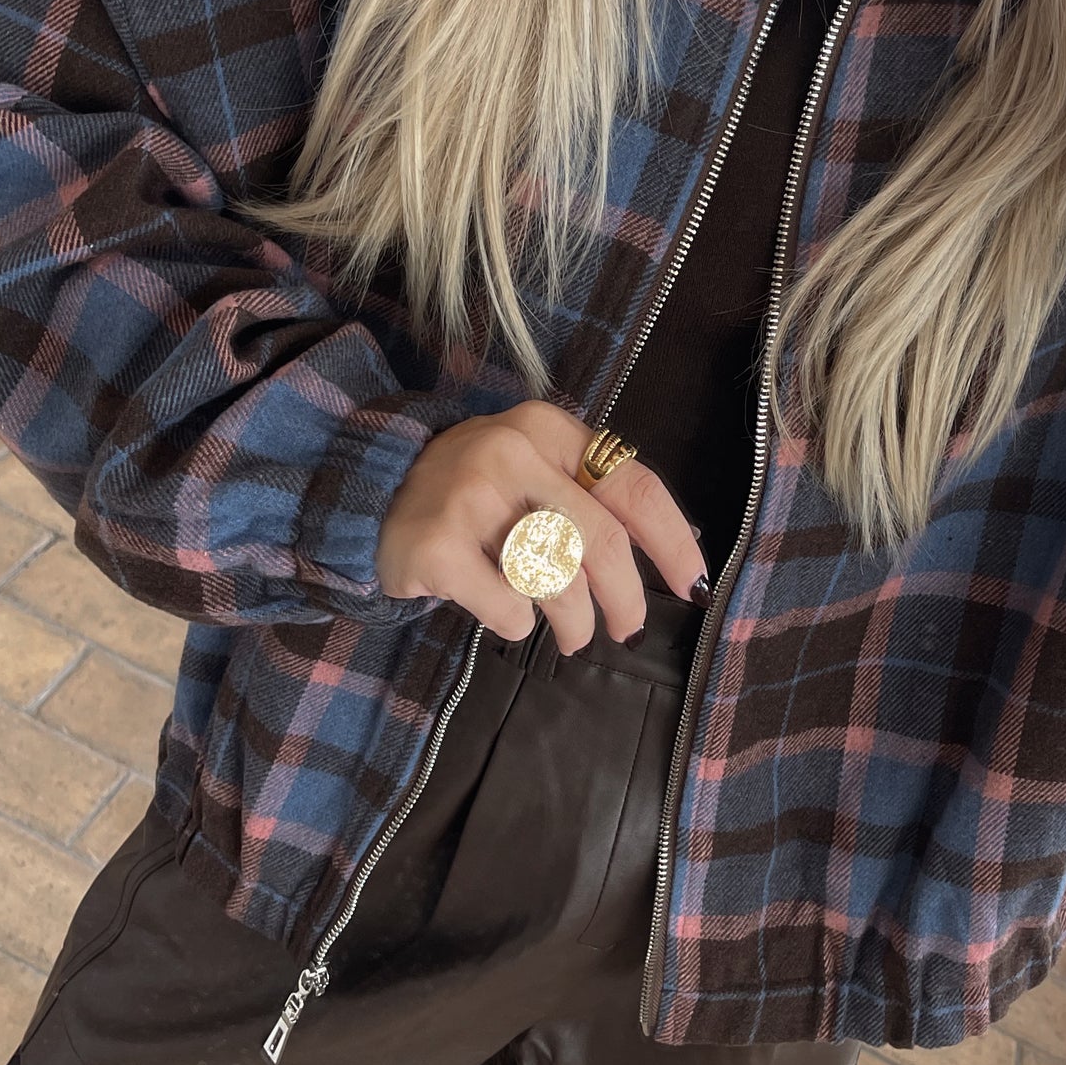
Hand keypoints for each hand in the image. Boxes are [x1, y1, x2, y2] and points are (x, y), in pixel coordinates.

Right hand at [375, 400, 705, 650]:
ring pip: (557, 579)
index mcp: (548, 430)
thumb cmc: (475, 491)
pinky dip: (517, 623)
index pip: (634, 487)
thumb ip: (590, 498)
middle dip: (626, 600)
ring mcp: (470, 497)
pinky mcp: (437, 544)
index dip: (672, 543)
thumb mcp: (532, 467)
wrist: (373, 490)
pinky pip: (507, 606)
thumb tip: (674, 559)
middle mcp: (511, 452)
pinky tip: (507, 614)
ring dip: (574, 621)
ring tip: (571, 633)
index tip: (693, 586)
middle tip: (626, 629)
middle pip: (601, 543)